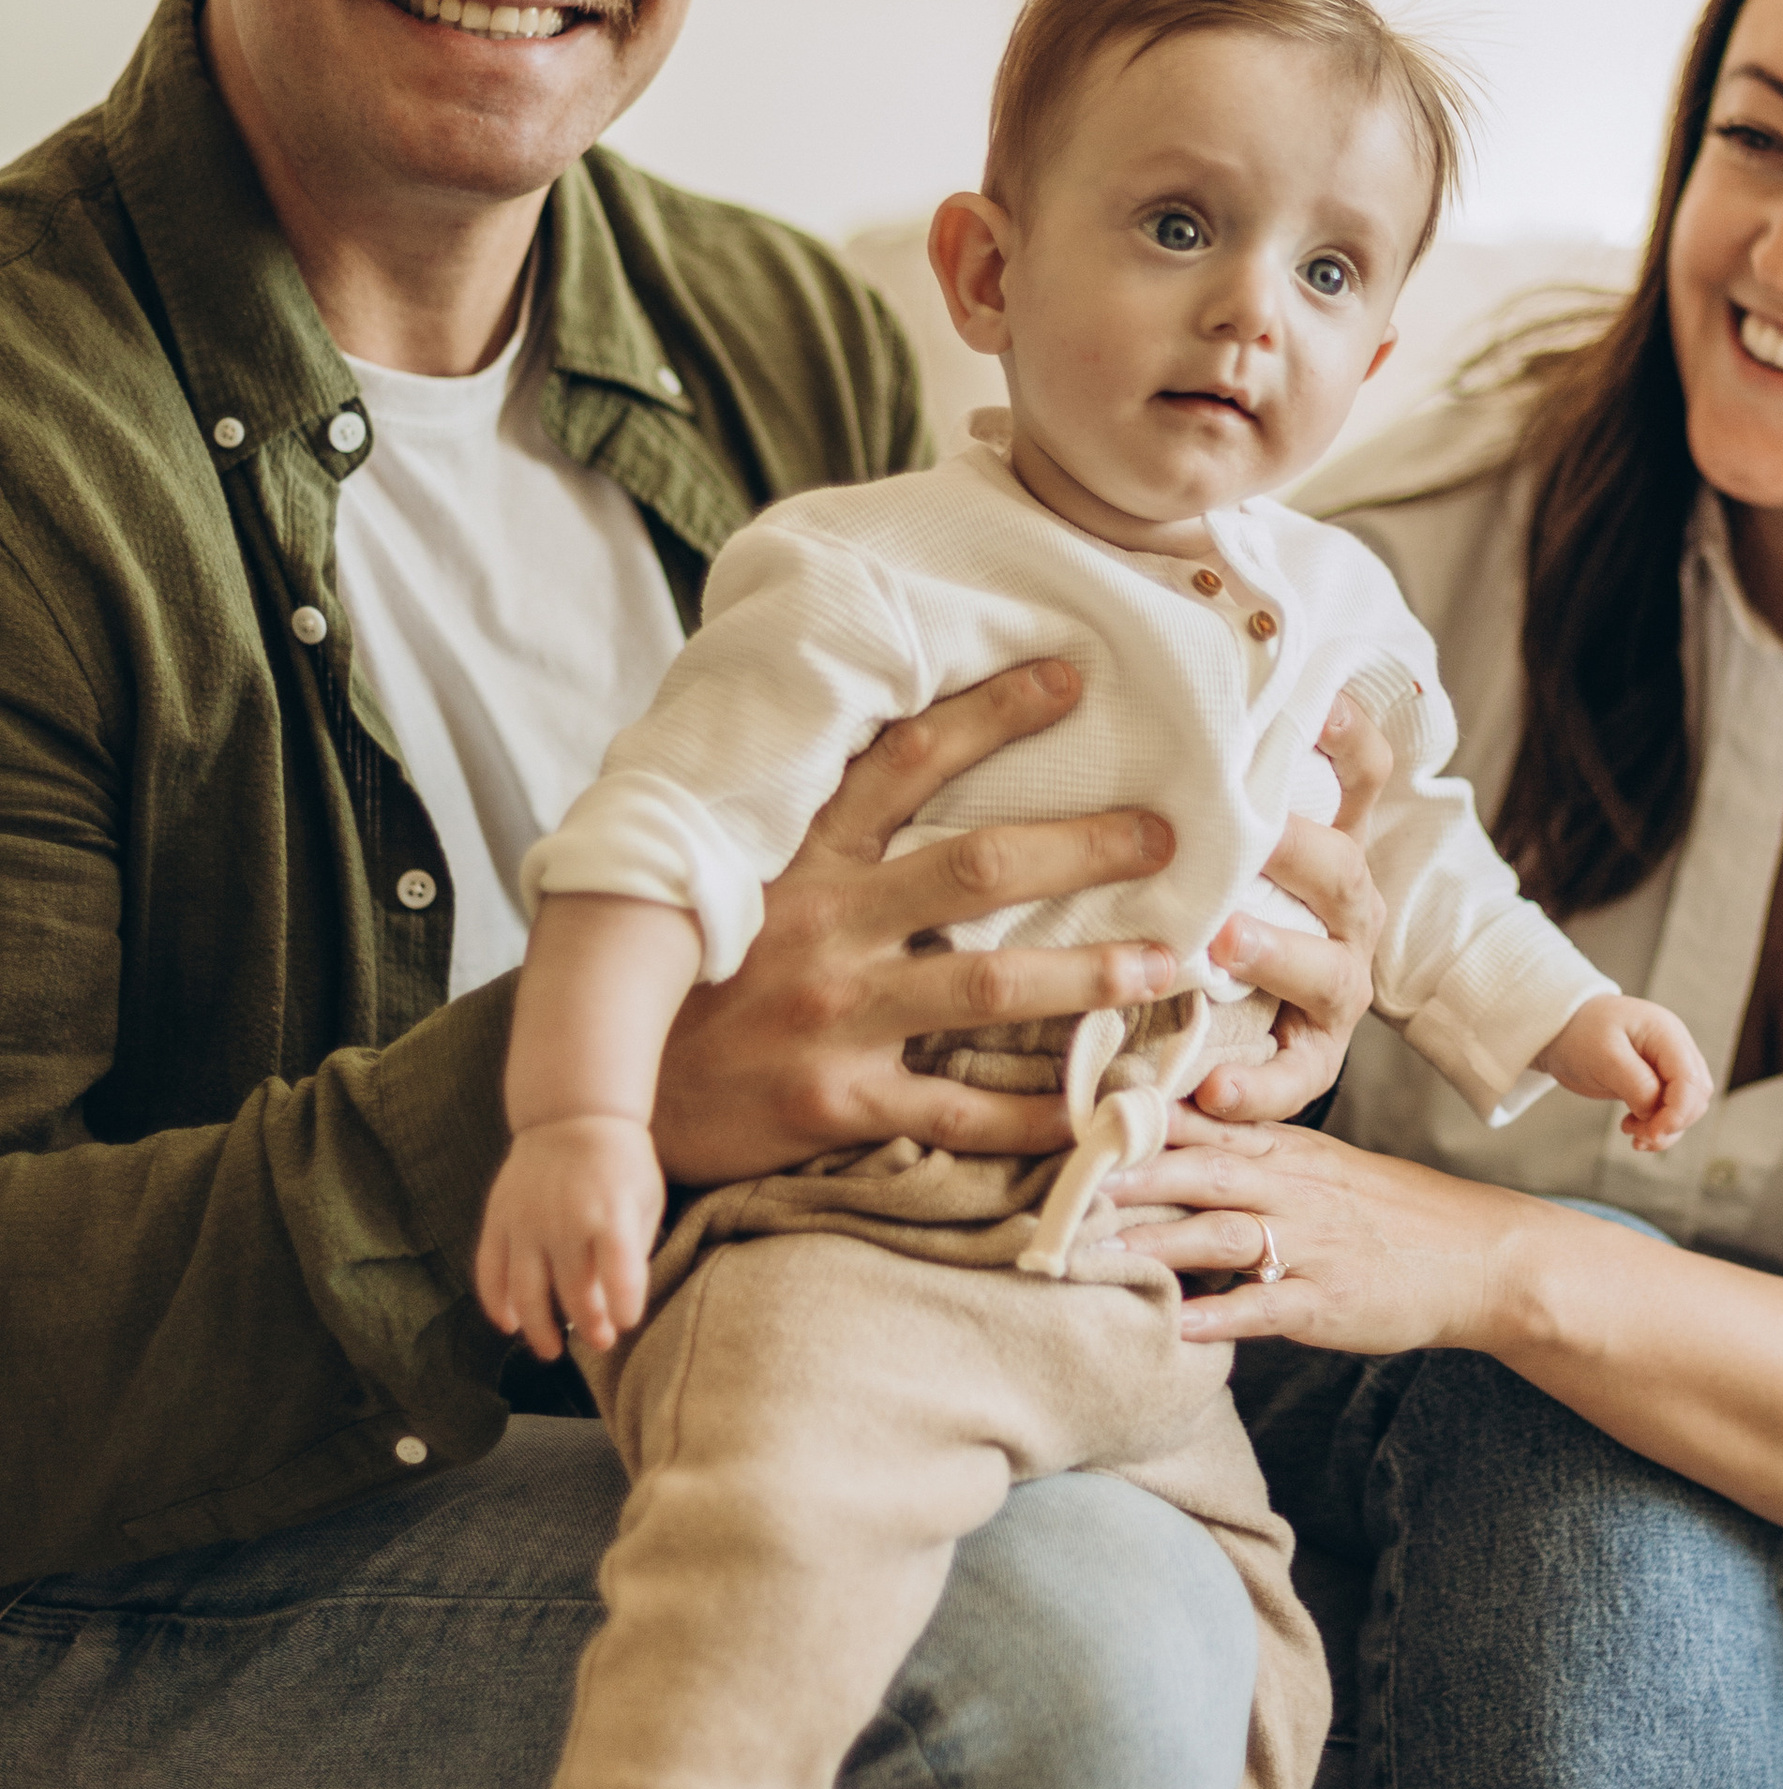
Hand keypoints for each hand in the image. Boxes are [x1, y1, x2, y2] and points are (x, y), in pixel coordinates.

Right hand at [477, 1115, 664, 1361]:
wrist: (572, 1116)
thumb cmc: (619, 1164)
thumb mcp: (643, 1199)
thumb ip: (632, 1249)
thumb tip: (617, 1303)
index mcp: (610, 1212)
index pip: (619, 1269)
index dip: (623, 1304)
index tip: (625, 1324)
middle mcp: (565, 1219)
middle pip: (574, 1290)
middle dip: (589, 1325)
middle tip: (600, 1342)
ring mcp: (526, 1221)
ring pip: (526, 1291)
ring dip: (539, 1329)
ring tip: (552, 1351)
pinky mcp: (499, 1219)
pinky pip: (490, 1269)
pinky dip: (495, 1302)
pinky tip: (507, 1324)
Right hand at [650, 660, 1184, 1186]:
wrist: (609, 1101)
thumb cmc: (683, 983)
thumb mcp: (724, 882)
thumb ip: (798, 828)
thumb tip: (884, 751)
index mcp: (798, 861)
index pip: (903, 763)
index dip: (989, 714)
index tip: (1069, 679)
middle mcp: (823, 927)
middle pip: (977, 867)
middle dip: (1083, 846)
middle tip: (1164, 834)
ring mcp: (834, 1016)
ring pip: (989, 984)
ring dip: (1090, 973)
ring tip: (1168, 962)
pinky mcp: (837, 1103)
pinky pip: (959, 1108)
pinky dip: (1034, 1110)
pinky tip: (1097, 1106)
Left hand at [1105, 1116, 1545, 1360]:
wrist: (1479, 1254)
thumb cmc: (1388, 1213)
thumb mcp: (1317, 1165)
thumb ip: (1244, 1154)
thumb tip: (1160, 1146)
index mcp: (1284, 1150)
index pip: (1202, 1124)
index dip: (1138, 1124)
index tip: (1075, 1120)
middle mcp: (1293, 1187)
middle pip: (1201, 1170)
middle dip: (1130, 1176)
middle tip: (1063, 1182)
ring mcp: (1313, 1244)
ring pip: (1226, 1233)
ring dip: (1159, 1243)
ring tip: (1098, 1253)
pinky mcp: (1331, 1299)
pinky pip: (1270, 1305)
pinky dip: (1224, 1314)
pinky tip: (1180, 1326)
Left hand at [1192, 693, 1391, 1124]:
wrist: (1260, 1022)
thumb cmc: (1223, 905)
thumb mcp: (1222, 845)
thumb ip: (1209, 789)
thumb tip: (1152, 679)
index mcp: (1334, 849)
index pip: (1364, 777)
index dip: (1350, 736)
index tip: (1319, 701)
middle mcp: (1349, 913)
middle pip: (1343, 869)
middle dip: (1297, 849)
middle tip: (1249, 833)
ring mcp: (1338, 985)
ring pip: (1328, 970)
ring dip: (1277, 953)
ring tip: (1226, 943)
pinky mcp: (1313, 1059)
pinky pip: (1295, 1077)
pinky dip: (1257, 1087)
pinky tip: (1212, 1090)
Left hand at [1537, 994, 1712, 1152]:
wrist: (1560, 1028)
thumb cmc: (1580, 1034)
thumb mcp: (1604, 1057)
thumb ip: (1635, 1083)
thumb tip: (1655, 1110)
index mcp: (1666, 1034)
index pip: (1691, 1080)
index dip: (1678, 1113)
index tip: (1651, 1133)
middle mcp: (1674, 1048)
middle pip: (1695, 1096)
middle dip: (1673, 1123)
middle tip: (1638, 1136)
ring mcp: (1666, 1064)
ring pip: (1686, 1106)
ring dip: (1665, 1128)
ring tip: (1632, 1132)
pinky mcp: (1654, 1081)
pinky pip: (1669, 1109)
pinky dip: (1656, 1124)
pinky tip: (1632, 1129)